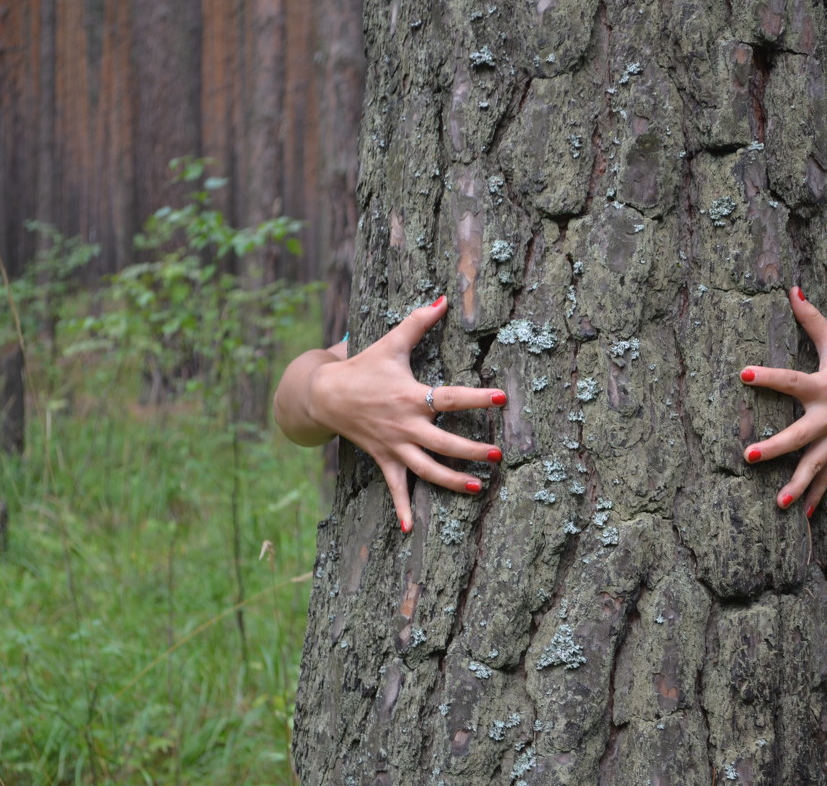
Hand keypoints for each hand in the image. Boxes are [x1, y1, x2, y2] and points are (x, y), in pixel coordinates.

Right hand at [273, 296, 505, 532]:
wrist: (325, 394)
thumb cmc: (365, 366)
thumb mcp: (392, 342)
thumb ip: (420, 321)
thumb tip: (444, 297)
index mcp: (411, 396)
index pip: (450, 398)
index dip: (476, 399)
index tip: (501, 399)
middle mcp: (406, 425)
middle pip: (444, 443)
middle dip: (470, 451)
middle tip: (496, 456)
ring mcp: (395, 445)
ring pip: (426, 469)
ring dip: (451, 481)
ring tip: (477, 488)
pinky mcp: (384, 459)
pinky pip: (394, 487)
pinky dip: (400, 508)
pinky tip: (408, 530)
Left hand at [739, 286, 826, 515]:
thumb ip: (810, 318)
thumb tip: (791, 288)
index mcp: (824, 386)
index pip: (791, 380)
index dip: (768, 376)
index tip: (744, 373)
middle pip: (799, 434)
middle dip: (775, 447)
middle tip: (748, 456)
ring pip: (814, 464)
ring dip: (797, 485)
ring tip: (777, 503)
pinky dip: (816, 496)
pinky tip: (800, 516)